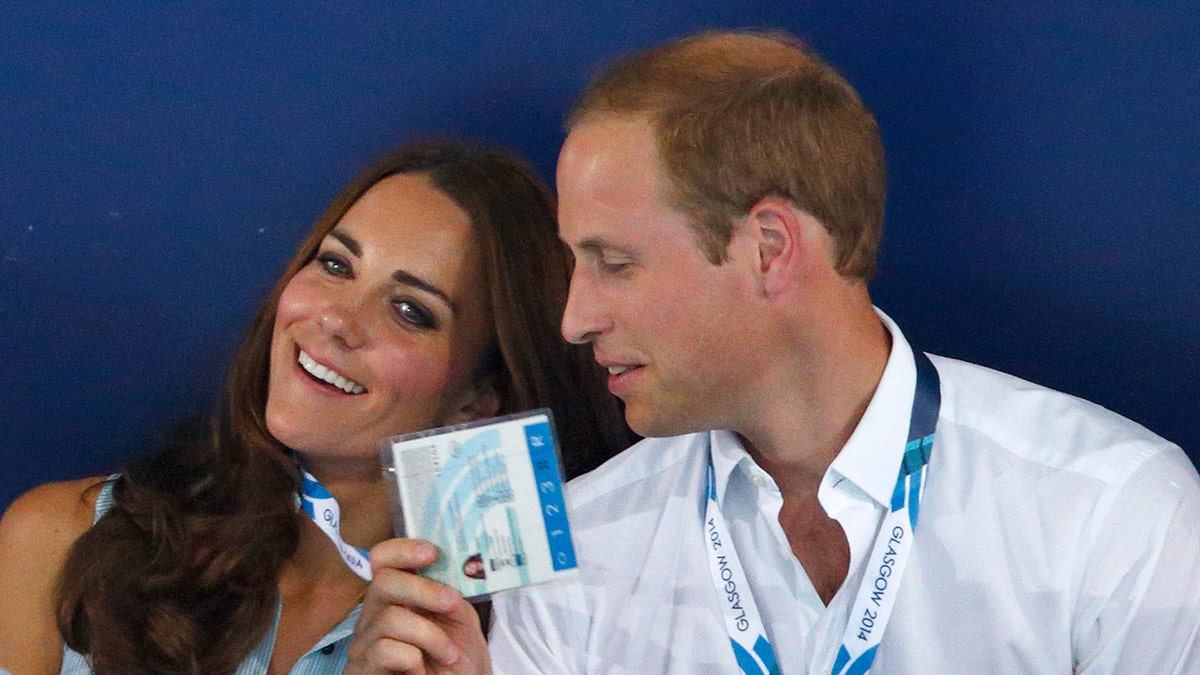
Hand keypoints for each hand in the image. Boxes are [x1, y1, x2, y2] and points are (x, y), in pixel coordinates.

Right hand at [345, 539, 490, 674]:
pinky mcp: (361, 669)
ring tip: (449, 655)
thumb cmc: (457, 660)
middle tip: (451, 603)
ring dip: (430, 636)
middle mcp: (372, 616)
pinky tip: (421, 671)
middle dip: (423, 590)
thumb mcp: (461, 619)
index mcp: (396, 597)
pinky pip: (384, 650)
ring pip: (389, 618)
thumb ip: (450, 591)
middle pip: (383, 582)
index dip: (402, 550)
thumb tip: (449, 564)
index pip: (381, 560)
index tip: (431, 553)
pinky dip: (413, 659)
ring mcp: (363, 644)